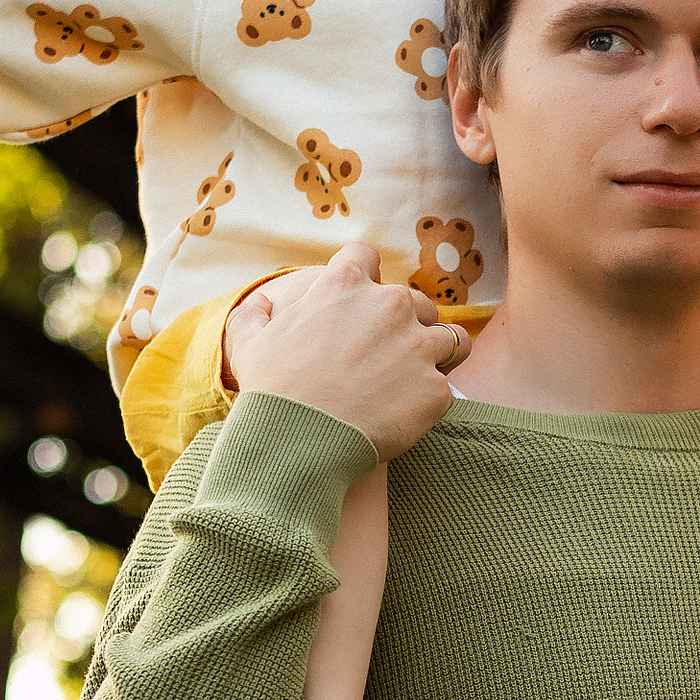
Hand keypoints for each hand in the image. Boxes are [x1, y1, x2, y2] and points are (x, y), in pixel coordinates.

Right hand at [224, 240, 465, 460]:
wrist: (299, 443)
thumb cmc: (272, 391)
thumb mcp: (249, 344)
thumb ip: (253, 316)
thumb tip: (259, 303)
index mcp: (346, 284)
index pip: (365, 256)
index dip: (362, 275)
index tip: (359, 300)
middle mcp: (391, 305)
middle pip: (415, 301)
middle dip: (405, 323)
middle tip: (387, 354)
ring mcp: (419, 345)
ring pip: (450, 337)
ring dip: (436, 353)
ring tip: (418, 375)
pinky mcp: (435, 388)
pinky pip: (443, 387)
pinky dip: (428, 399)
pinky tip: (406, 414)